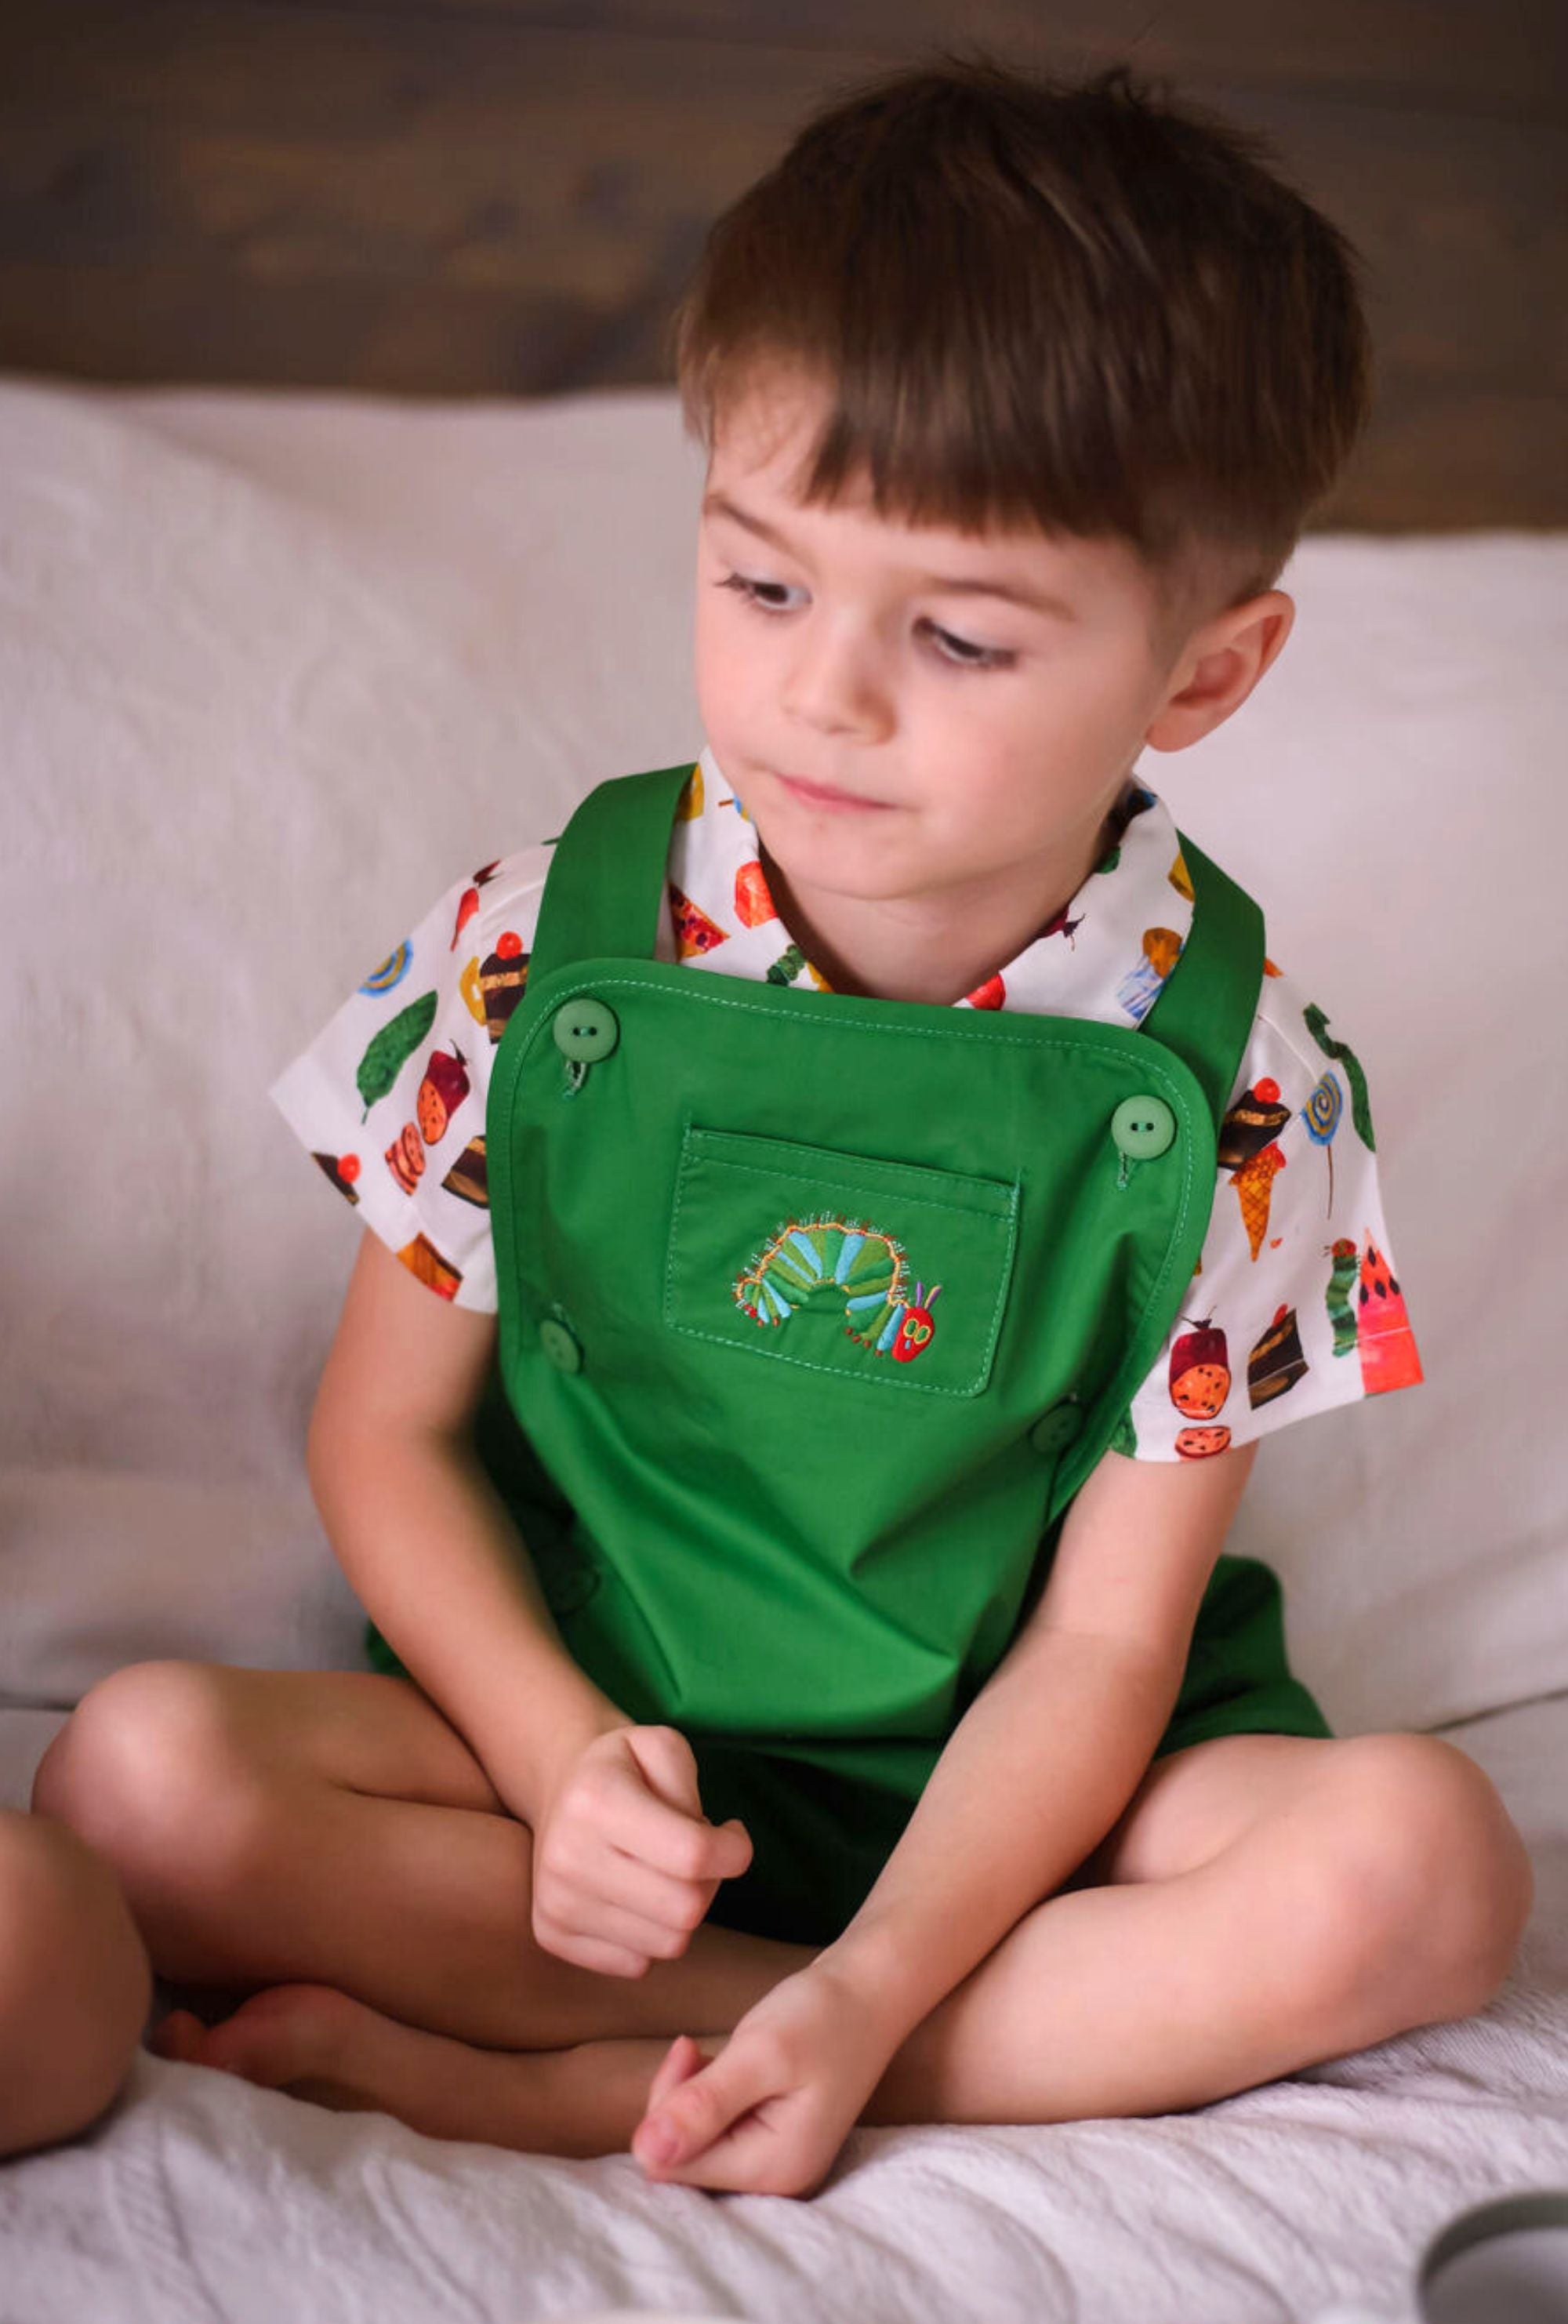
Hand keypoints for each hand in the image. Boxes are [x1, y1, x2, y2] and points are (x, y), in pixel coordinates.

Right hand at [528, 1724, 752, 1976]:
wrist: (559, 1788)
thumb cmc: (625, 1767)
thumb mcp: (663, 1745)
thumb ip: (690, 1790)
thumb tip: (703, 1854)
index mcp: (597, 1799)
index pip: (693, 1855)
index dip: (734, 1851)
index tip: (732, 1834)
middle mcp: (568, 1856)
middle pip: (685, 1909)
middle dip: (709, 1883)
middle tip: (696, 1854)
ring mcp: (556, 1903)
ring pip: (667, 1944)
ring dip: (681, 1912)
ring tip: (664, 1872)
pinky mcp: (552, 1935)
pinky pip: (637, 1964)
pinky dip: (650, 1935)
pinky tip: (638, 1896)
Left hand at [630, 1958, 897, 2197]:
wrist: (870, 1989)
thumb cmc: (822, 2015)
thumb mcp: (760, 2054)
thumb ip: (704, 2105)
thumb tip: (643, 2152)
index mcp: (773, 2169)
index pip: (673, 2164)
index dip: (664, 2110)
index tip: (687, 2050)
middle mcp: (775, 2181)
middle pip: (682, 2161)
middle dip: (676, 2103)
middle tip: (692, 2047)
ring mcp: (776, 2163)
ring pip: (693, 2146)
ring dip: (690, 2096)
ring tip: (707, 2050)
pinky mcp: (772, 2141)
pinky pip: (715, 2134)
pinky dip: (707, 2097)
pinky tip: (723, 2062)